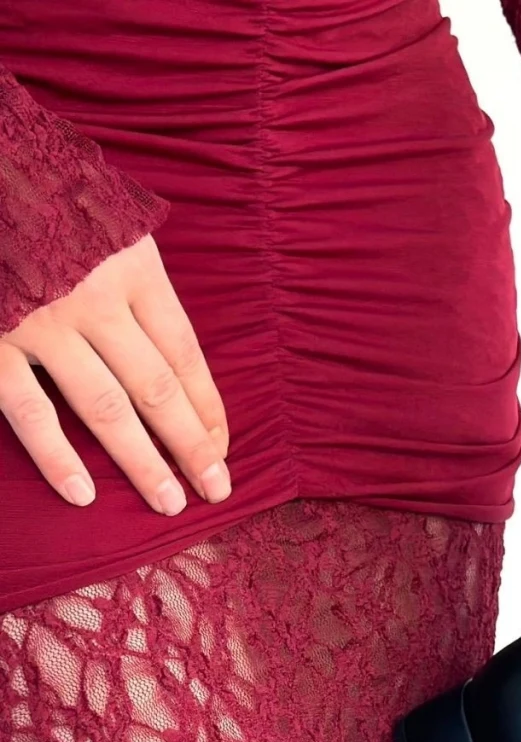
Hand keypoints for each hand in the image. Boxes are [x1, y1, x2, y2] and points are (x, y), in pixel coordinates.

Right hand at [0, 234, 229, 514]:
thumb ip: (133, 276)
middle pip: (158, 389)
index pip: (185, 354)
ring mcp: (44, 322)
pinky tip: (84, 495)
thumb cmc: (38, 194)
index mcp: (132, 266)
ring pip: (106, 409)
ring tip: (169, 503)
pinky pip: (32, 411)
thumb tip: (168, 343)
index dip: (208, 407)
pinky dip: (58, 458)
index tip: (223, 448)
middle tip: (216, 490)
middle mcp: (96, 297)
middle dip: (192, 446)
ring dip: (143, 462)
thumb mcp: (102, 216)